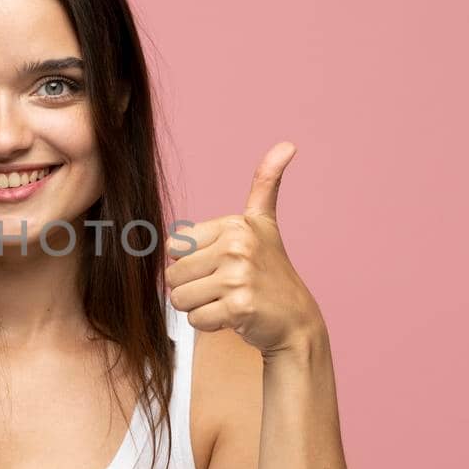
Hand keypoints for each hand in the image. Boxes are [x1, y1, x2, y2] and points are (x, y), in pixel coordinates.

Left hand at [164, 141, 325, 355]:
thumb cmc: (270, 272)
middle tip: (222, 288)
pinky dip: (209, 324)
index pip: (174, 247)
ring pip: (180, 298)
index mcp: (235, 225)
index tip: (218, 264)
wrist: (296, 320)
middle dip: (191, 288)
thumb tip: (287, 145)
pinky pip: (196, 319)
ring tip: (226, 301)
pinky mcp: (239, 307)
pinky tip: (233, 317)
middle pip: (173, 274)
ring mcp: (239, 277)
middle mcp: (237, 246)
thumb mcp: (265, 224)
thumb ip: (266, 184)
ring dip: (198, 307)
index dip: (189, 261)